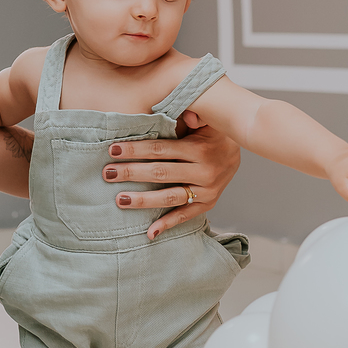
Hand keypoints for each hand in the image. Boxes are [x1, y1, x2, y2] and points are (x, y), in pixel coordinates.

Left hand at [102, 112, 242, 238]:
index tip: (113, 150)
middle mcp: (204, 172)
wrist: (239, 149)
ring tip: (120, 200)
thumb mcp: (205, 118)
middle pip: (161, 173)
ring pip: (170, 197)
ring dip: (143, 200)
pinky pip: (185, 215)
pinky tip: (149, 232)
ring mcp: (207, 191)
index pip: (161, 149)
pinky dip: (168, 224)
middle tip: (108, 173)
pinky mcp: (208, 204)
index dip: (136, 150)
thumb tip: (187, 115)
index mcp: (199, 149)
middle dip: (132, 173)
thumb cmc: (212, 131)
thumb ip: (194, 115)